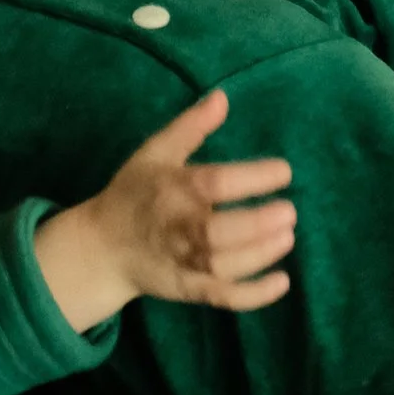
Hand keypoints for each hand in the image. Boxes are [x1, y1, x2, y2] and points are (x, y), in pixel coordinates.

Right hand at [34, 89, 294, 332]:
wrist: (104, 246)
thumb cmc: (136, 193)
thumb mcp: (156, 152)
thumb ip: (191, 126)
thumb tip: (223, 97)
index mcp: (172, 188)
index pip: (215, 183)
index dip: (253, 177)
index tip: (284, 171)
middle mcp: (178, 227)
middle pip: (219, 231)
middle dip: (258, 223)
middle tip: (290, 212)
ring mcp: (184, 263)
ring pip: (225, 265)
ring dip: (261, 254)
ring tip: (288, 237)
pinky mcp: (190, 290)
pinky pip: (224, 297)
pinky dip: (254, 295)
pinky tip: (281, 282)